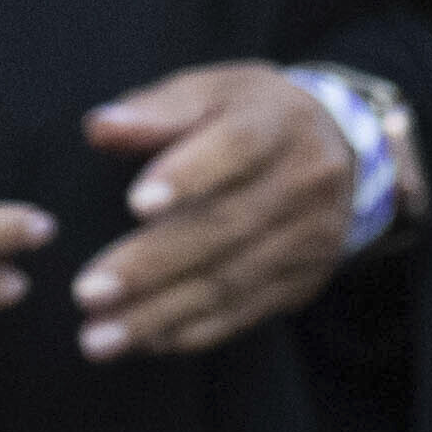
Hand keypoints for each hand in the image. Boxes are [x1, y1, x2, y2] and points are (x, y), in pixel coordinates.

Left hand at [74, 64, 356, 359]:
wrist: (343, 152)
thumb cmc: (251, 114)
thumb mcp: (212, 90)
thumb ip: (156, 109)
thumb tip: (99, 128)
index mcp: (275, 125)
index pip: (237, 148)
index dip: (188, 176)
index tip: (135, 203)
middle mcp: (301, 186)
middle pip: (227, 229)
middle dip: (153, 265)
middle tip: (88, 293)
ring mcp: (307, 242)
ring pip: (232, 282)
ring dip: (162, 314)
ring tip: (99, 337)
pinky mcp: (301, 284)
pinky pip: (246, 313)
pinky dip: (193, 331)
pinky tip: (143, 342)